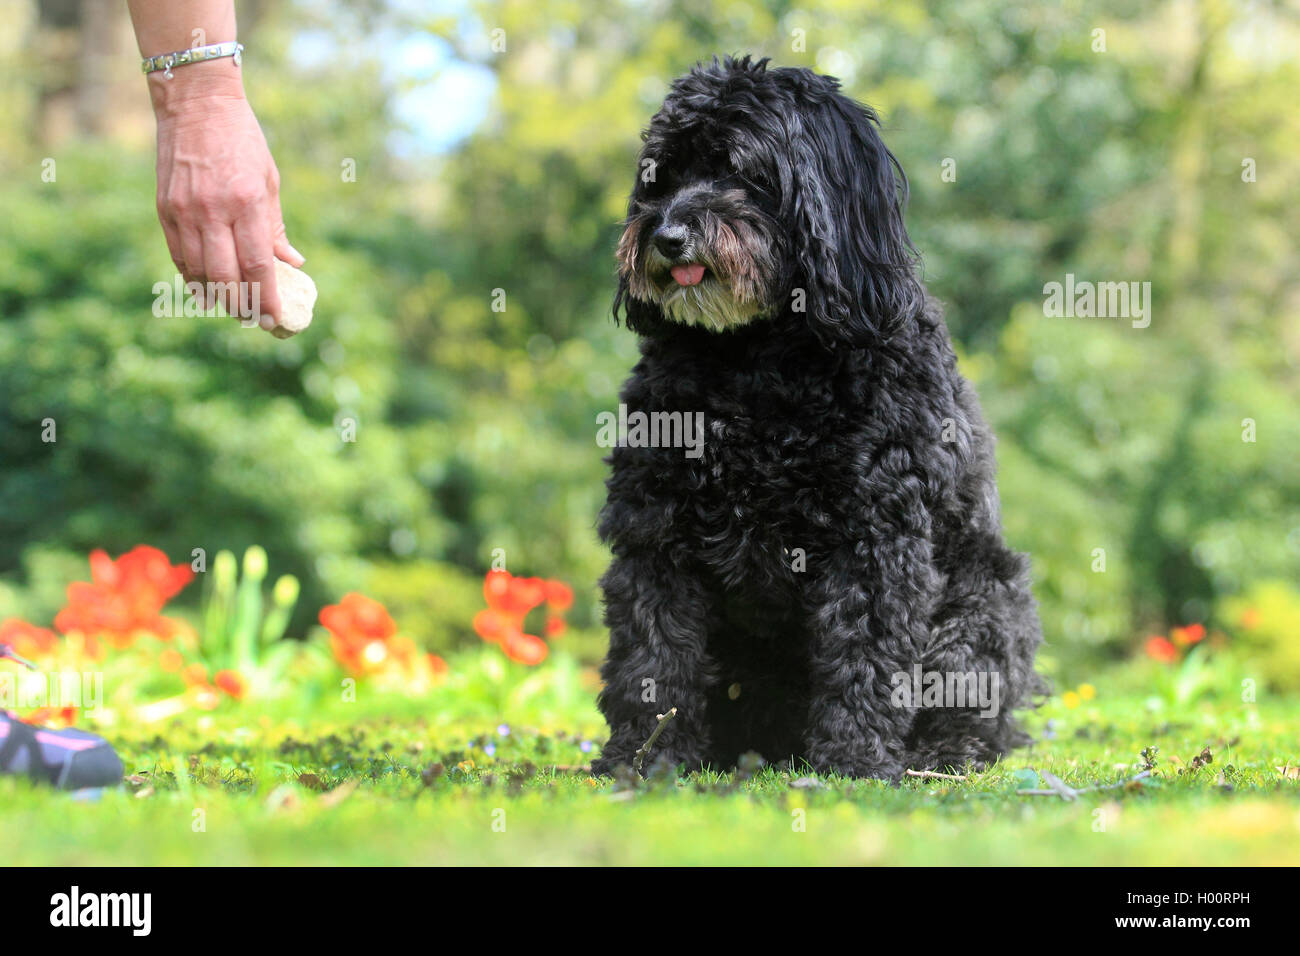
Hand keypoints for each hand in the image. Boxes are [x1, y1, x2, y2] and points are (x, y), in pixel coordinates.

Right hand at [153, 85, 303, 332]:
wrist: (196, 103)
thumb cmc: (243, 141)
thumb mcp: (269, 180)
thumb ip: (276, 227)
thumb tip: (293, 263)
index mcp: (247, 202)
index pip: (258, 265)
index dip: (266, 298)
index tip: (274, 319)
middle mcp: (213, 210)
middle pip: (226, 276)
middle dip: (241, 305)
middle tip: (253, 319)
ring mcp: (185, 211)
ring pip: (199, 271)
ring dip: (216, 296)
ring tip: (231, 308)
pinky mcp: (164, 208)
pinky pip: (179, 255)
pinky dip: (193, 277)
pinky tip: (205, 289)